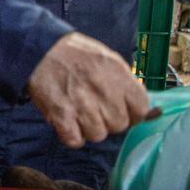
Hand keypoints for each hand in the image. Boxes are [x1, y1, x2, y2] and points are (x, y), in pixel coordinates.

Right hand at [27, 32, 151, 148]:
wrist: (41, 49)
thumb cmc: (75, 54)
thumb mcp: (108, 59)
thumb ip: (127, 83)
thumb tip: (148, 109)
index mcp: (118, 75)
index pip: (141, 110)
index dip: (134, 114)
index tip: (125, 111)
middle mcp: (104, 91)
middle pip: (119, 125)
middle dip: (109, 120)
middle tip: (96, 108)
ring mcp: (83, 105)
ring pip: (98, 135)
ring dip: (89, 128)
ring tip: (79, 113)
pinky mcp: (62, 115)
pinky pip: (75, 140)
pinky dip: (71, 135)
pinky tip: (68, 122)